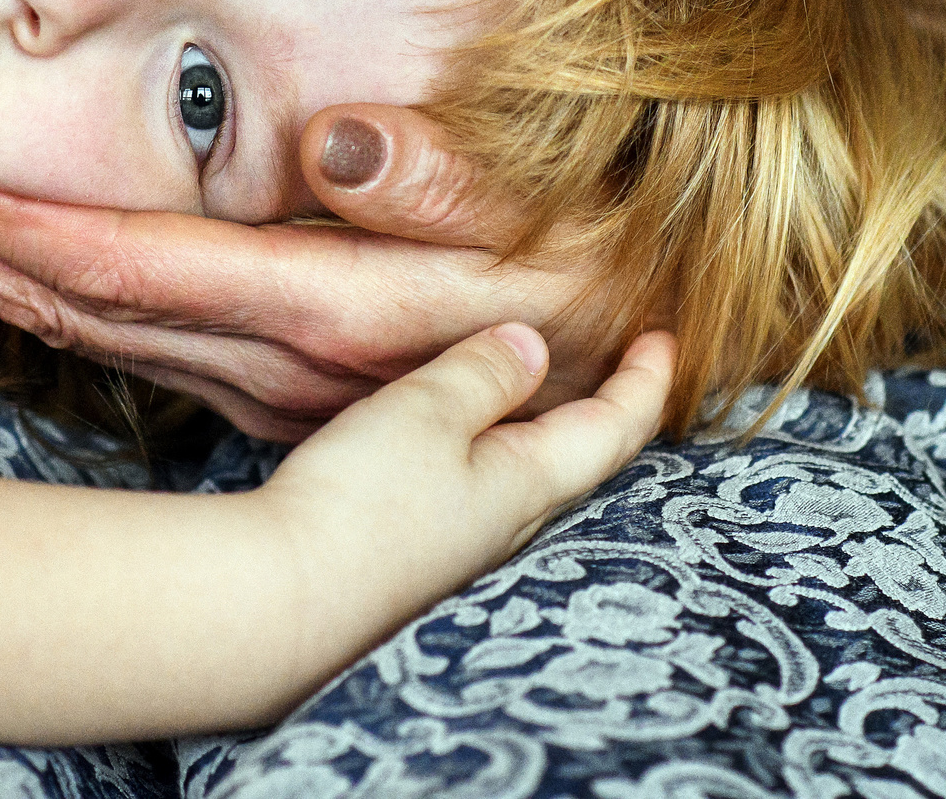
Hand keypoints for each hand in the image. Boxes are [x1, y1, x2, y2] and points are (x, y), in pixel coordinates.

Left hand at [0, 106, 640, 440]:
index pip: (130, 261)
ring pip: (77, 329)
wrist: (616, 370)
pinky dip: (29, 295)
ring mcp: (255, 379)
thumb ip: (440, 185)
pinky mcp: (259, 378)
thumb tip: (338, 139)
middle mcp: (266, 359)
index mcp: (318, 305)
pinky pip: (116, 339)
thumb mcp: (537, 227)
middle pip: (69, 303)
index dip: (12, 223)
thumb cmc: (581, 271)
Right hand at [255, 323, 672, 667]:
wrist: (277, 607)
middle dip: (607, 411)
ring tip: (541, 395)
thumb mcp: (427, 411)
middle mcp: (507, 527)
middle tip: (622, 366)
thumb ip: (484, 373)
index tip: (668, 338)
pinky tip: (454, 447)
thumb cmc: (360, 504)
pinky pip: (472, 497)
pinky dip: (485, 457)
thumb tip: (533, 345)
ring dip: (543, 434)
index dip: (647, 380)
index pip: (615, 428)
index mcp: (528, 484)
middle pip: (580, 461)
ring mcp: (460, 553)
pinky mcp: (412, 564)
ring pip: (525, 483)